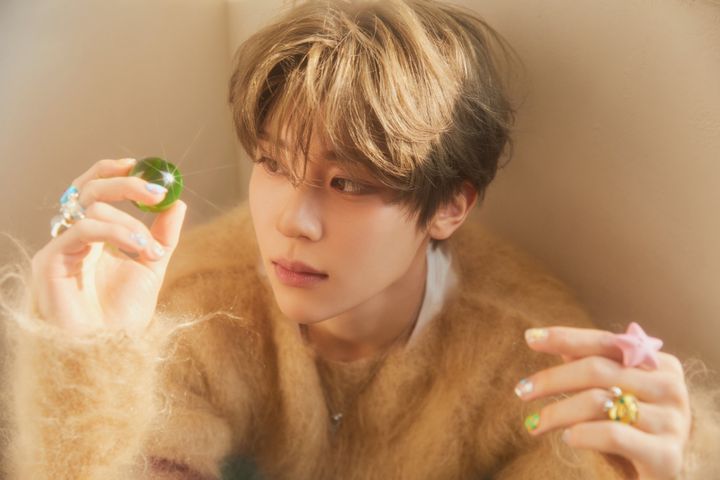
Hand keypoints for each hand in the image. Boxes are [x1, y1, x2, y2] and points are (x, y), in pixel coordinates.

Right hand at [31, 158, 186, 335]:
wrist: (109, 350)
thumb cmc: (124, 313)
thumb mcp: (152, 265)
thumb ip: (164, 234)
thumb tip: (178, 201)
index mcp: (93, 234)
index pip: (95, 188)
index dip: (116, 171)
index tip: (146, 166)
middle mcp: (73, 237)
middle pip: (89, 189)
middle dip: (126, 185)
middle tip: (157, 192)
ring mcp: (59, 248)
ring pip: (92, 209)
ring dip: (132, 225)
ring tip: (153, 251)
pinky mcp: (49, 261)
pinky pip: (84, 229)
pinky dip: (117, 232)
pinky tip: (140, 249)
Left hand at [514, 326, 690, 479]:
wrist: (660, 478)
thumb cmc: (633, 430)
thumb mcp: (615, 393)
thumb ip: (592, 366)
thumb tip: (546, 339)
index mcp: (661, 365)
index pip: (606, 342)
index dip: (566, 337)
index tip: (530, 337)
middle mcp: (671, 388)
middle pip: (597, 370)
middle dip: (552, 379)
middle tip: (522, 391)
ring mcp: (673, 421)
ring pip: (598, 402)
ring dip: (557, 412)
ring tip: (536, 424)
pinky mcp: (666, 455)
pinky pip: (612, 435)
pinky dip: (582, 434)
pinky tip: (567, 438)